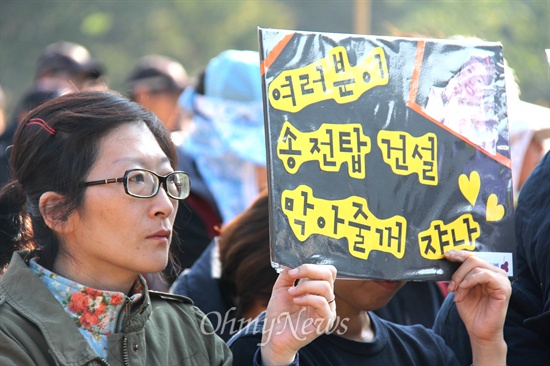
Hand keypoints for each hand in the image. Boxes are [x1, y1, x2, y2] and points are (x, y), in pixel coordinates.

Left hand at [260, 264, 336, 365]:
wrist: (274, 335)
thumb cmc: (279, 313)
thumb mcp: (281, 288)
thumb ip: (287, 274)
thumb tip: (291, 261)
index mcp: (318, 289)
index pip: (327, 270)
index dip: (312, 265)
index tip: (294, 269)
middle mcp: (325, 298)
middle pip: (329, 274)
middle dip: (309, 270)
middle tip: (293, 275)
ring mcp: (327, 310)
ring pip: (326, 288)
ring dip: (305, 286)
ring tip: (291, 293)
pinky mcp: (324, 322)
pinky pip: (323, 304)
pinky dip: (307, 298)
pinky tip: (296, 301)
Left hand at [445, 250, 509, 364]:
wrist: (479, 330)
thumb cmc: (471, 310)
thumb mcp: (461, 288)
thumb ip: (458, 275)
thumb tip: (447, 259)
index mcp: (486, 272)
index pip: (472, 256)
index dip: (458, 254)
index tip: (446, 255)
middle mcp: (496, 273)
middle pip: (472, 259)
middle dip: (457, 272)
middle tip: (450, 286)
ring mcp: (501, 279)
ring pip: (476, 266)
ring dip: (461, 279)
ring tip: (457, 292)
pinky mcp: (504, 288)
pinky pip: (484, 275)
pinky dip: (470, 280)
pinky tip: (464, 288)